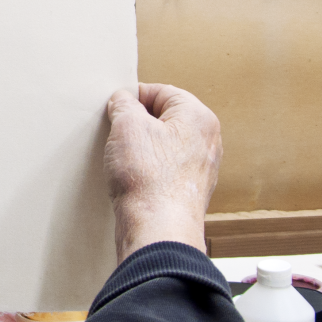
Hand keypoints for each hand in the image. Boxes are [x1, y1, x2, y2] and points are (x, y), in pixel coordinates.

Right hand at [105, 83, 222, 262]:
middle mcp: (207, 141)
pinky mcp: (189, 190)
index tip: (115, 108)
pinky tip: (132, 179)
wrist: (158, 230)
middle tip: (116, 134)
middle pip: (165, 118)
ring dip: (141, 148)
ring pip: (164, 145)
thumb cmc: (149, 178)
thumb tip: (123, 100)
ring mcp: (201, 168)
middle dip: (138, 124)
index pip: (162, 91)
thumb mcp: (127, 125)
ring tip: (123, 159)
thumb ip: (124, 104)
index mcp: (199, 117)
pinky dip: (147, 170)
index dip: (134, 97)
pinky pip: (165, 169)